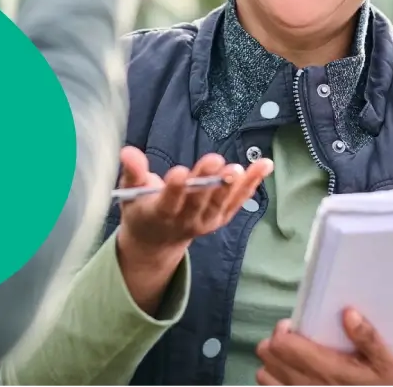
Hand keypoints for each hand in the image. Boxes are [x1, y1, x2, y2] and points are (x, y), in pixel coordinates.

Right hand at [118, 146, 272, 252]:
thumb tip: (127, 151)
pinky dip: (252, 184)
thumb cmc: (142, 209)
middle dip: (207, 181)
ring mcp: (206, 221)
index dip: (174, 189)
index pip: (168, 202)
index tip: (179, 172)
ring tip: (240, 168)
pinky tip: (265, 165)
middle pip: (198, 200)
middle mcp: (185, 221)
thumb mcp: (131, 192)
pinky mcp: (221, 218)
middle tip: (215, 161)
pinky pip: (238, 201)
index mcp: (159, 214)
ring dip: (232, 185)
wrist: (156, 241)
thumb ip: (132, 172)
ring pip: (221, 203)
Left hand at [256, 310, 392, 385]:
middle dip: (277, 342)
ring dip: (273, 363)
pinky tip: (291, 377)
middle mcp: (307, 386)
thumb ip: (368, 337)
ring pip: (264, 375)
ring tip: (292, 358)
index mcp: (327, 370)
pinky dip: (274, 381)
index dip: (284, 330)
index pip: (281, 345)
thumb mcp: (387, 363)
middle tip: (295, 339)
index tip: (297, 326)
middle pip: (268, 356)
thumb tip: (348, 313)